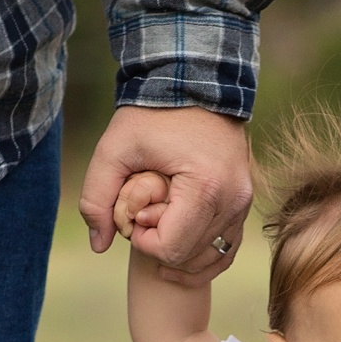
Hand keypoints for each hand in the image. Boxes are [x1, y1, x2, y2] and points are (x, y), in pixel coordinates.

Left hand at [79, 106, 251, 285]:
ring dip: (180, 254)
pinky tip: (179, 251)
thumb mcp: (112, 150)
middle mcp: (232, 200)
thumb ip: (96, 199)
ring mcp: (243, 203)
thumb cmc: (151, 115)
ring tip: (159, 226)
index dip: (143, 241)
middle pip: (190, 257)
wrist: (194, 83)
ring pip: (211, 258)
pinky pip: (227, 248)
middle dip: (160, 245)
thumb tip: (99, 245)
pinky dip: (202, 256)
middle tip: (145, 215)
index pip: (171, 248)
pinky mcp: (244, 203)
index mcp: (204, 188)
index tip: (133, 215)